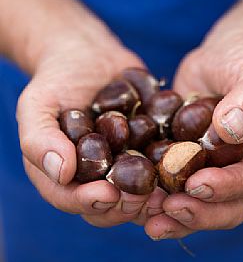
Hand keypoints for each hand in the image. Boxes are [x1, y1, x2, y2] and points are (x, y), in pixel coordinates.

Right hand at [17, 26, 165, 227]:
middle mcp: (92, 175)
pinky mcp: (145, 148)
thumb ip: (40, 138)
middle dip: (125, 206)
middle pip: (107, 205)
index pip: (70, 198)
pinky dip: (172, 171)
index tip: (108, 194)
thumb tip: (61, 172)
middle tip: (144, 198)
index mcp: (60, 172)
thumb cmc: (57, 78)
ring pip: (137, 194)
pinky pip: (159, 166)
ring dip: (153, 198)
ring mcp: (121, 163)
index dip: (88, 202)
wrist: (89, 54)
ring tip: (169, 191)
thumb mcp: (37, 103)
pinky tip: (186, 167)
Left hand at [145, 26, 242, 238]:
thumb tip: (229, 132)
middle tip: (168, 208)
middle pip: (231, 207)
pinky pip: (177, 187)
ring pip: (202, 205)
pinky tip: (135, 199)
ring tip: (146, 214)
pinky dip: (158, 197)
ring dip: (175, 215)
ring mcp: (220, 169)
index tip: (197, 184)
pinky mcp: (192, 163)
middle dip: (199, 212)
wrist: (224, 56)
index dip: (228, 187)